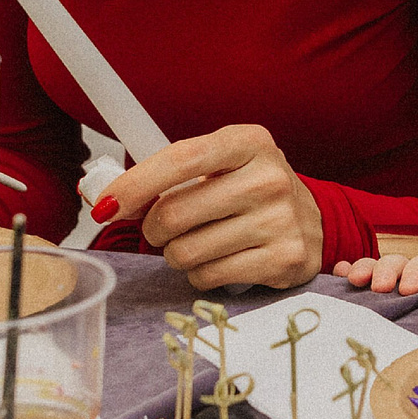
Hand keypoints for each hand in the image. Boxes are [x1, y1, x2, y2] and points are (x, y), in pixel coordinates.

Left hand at [100, 124, 323, 289]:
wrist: (313, 222)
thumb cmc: (250, 190)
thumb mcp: (219, 166)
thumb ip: (167, 176)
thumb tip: (105, 199)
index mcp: (249, 141)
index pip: (181, 159)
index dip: (135, 184)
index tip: (105, 205)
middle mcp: (269, 177)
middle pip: (174, 213)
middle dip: (154, 229)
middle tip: (165, 228)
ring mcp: (280, 220)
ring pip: (186, 251)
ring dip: (177, 254)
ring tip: (198, 242)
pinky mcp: (283, 259)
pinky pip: (208, 276)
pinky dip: (200, 273)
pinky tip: (218, 259)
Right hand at [334, 236, 417, 295]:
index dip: (417, 271)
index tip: (409, 290)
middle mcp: (408, 282)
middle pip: (397, 263)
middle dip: (387, 270)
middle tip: (380, 288)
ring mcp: (385, 291)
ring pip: (373, 269)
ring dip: (364, 269)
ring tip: (354, 280)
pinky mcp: (365, 302)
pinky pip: (352, 284)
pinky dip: (344, 276)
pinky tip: (338, 275)